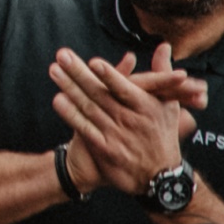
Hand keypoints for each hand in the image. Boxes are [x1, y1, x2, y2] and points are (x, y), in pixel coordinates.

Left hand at [49, 43, 199, 196]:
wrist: (159, 177)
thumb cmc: (162, 134)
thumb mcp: (169, 105)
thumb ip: (162, 74)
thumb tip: (164, 46)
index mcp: (146, 107)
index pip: (125, 89)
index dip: (110, 76)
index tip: (94, 62)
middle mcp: (130, 120)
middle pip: (100, 94)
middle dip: (79, 73)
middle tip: (61, 55)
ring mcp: (115, 134)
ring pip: (88, 108)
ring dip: (69, 88)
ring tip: (54, 70)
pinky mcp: (104, 148)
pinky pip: (84, 128)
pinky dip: (70, 114)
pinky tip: (58, 100)